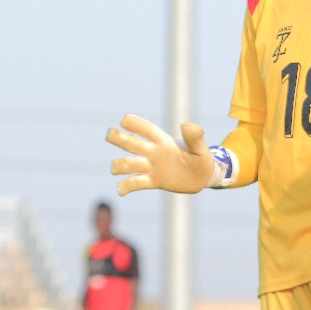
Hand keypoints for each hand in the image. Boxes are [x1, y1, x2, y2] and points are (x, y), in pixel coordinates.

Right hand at [106, 115, 222, 194]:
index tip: (124, 119)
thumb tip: (186, 124)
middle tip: (108, 134)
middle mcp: (155, 153)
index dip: (136, 124)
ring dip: (121, 165)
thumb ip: (194, 138)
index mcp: (165, 142)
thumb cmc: (202, 160)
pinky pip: (137, 183)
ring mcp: (152, 167)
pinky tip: (120, 190)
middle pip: (133, 144)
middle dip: (120, 138)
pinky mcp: (154, 181)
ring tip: (114, 168)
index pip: (148, 131)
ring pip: (131, 164)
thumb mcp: (201, 149)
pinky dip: (127, 186)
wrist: (201, 178)